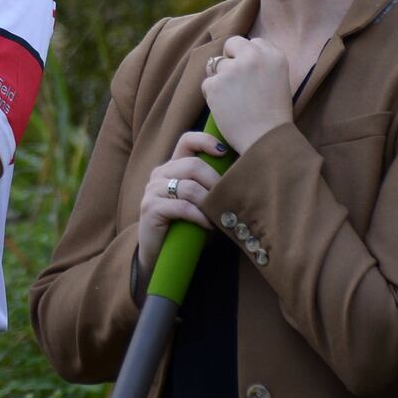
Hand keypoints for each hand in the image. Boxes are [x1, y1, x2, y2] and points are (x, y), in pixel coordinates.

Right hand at [136, 131, 226, 274]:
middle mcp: (160, 174)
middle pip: (192, 164)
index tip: (225, 152)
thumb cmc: (188, 228)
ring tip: (220, 215)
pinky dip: (200, 217)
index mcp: (172, 167)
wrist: (161, 256)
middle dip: (216, 181)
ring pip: (188, 186)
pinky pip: (182, 207)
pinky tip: (209, 226)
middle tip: (229, 199)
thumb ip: (213, 187)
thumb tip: (247, 177)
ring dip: (209, 202)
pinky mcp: (150, 208)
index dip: (205, 141)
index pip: (186, 141)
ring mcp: (152, 190)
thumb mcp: (202, 203)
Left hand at [201, 35, 292, 153]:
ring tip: (234, 99)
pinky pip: (207, 83)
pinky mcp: (215, 83)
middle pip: (232, 43)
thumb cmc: (274, 115)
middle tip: (234, 78)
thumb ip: (262, 64)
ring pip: (216, 65)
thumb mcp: (278, 81)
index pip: (253, 42)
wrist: (265, 138)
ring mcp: (232, 69)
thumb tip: (239, 54)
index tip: (249, 71)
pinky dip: (212, 95)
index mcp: (274, 56)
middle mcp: (254, 57)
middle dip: (230, 57)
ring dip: (220, 78)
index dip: (248, 56)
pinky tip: (226, 108)